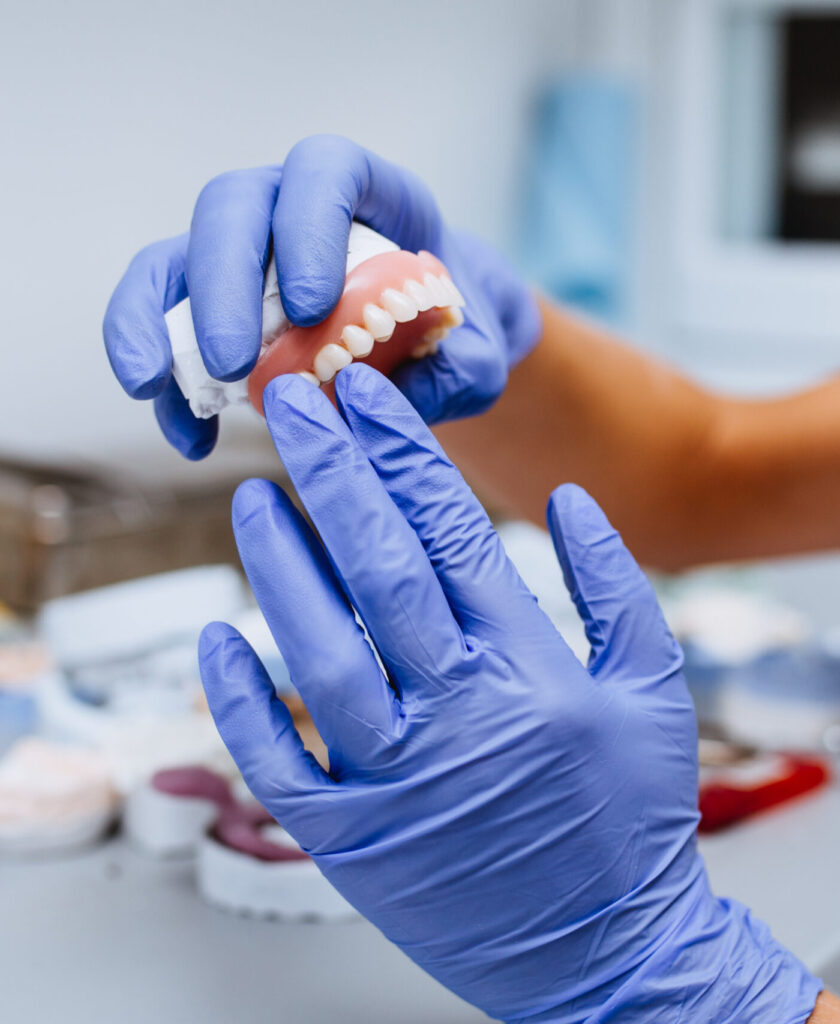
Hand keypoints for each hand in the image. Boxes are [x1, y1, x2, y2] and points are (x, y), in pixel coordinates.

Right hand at [102, 135, 540, 459]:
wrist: (433, 341)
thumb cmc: (454, 330)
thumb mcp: (478, 353)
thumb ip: (459, 369)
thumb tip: (390, 402)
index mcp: (365, 193)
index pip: (324, 171)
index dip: (308, 224)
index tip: (312, 305)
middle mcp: (287, 209)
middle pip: (231, 210)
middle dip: (222, 285)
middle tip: (234, 364)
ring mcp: (240, 255)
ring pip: (174, 260)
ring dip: (155, 324)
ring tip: (156, 389)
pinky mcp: (210, 306)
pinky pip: (162, 327)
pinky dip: (166, 383)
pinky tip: (190, 437)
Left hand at [199, 365, 818, 1022]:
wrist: (610, 952)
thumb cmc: (634, 815)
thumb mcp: (658, 690)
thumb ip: (618, 586)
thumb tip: (569, 499)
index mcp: (529, 670)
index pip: (452, 533)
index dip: (402, 456)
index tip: (366, 397)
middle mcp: (456, 716)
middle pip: (378, 571)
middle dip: (330, 475)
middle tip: (292, 405)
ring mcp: (396, 781)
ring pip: (318, 652)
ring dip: (278, 567)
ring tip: (252, 496)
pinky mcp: (352, 841)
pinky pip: (280, 761)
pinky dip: (242, 698)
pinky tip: (216, 635)